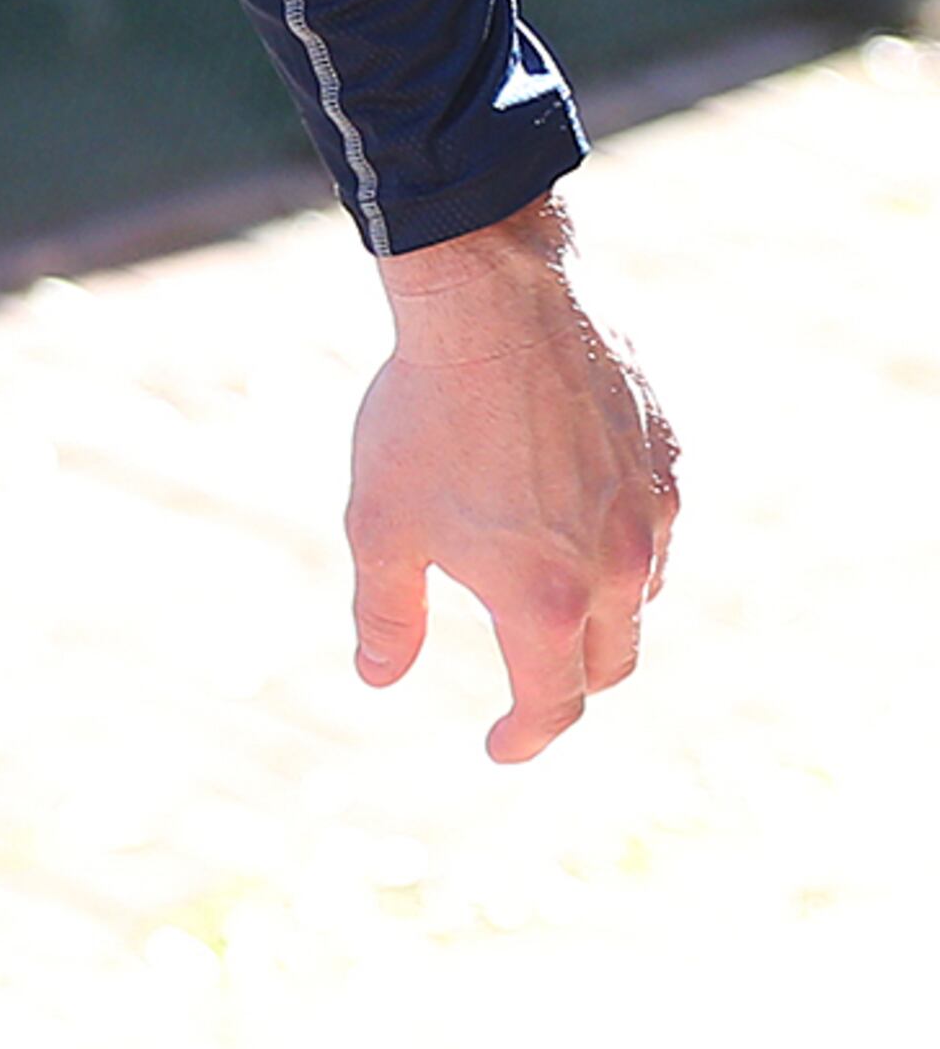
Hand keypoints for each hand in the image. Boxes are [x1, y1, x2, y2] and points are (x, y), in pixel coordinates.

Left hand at [344, 194, 677, 763]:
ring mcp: (653, 512)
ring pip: (642, 596)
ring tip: (554, 597)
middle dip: (572, 687)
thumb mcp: (380, 525)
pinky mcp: (669, 458)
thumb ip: (386, 615)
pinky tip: (581, 519)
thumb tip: (379, 680)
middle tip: (533, 689)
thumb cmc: (424, 414)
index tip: (501, 746)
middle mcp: (618, 568)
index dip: (524, 738)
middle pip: (611, 663)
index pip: (553, 704)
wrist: (494, 301)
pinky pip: (657, 528)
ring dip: (604, 614)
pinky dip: (625, 546)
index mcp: (546, 602)